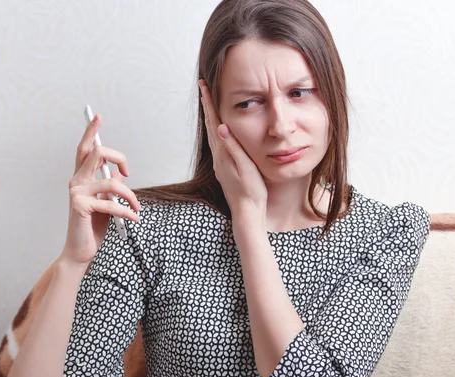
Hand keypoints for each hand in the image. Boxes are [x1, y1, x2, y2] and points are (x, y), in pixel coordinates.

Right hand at [58, 114, 141, 269]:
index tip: (97, 116)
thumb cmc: (93, 227)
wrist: (80, 251)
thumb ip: (108, 187)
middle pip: (97, 152)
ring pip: (111, 181)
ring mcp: (76, 193)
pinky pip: (112, 203)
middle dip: (119, 157)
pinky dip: (127, 211)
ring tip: (136, 208)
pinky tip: (134, 219)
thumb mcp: (105, 203)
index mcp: (81, 177)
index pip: (85, 149)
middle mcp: (76, 181)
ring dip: (130, 196)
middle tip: (128, 173)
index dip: (90, 131)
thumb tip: (119, 174)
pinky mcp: (80, 206)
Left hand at [198, 79, 267, 219]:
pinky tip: (219, 130)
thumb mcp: (246, 168)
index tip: (204, 86)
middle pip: (210, 125)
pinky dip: (216, 130)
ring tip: (209, 103)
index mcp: (223, 153)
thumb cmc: (251, 192)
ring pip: (213, 134)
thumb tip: (221, 127)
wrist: (246, 214)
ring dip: (211, 117)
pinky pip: (218, 143)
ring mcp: (220, 163)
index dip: (209, 103)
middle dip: (207, 105)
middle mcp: (218, 157)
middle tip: (203, 87)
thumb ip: (234, 148)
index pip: (214, 122)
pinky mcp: (224, 168)